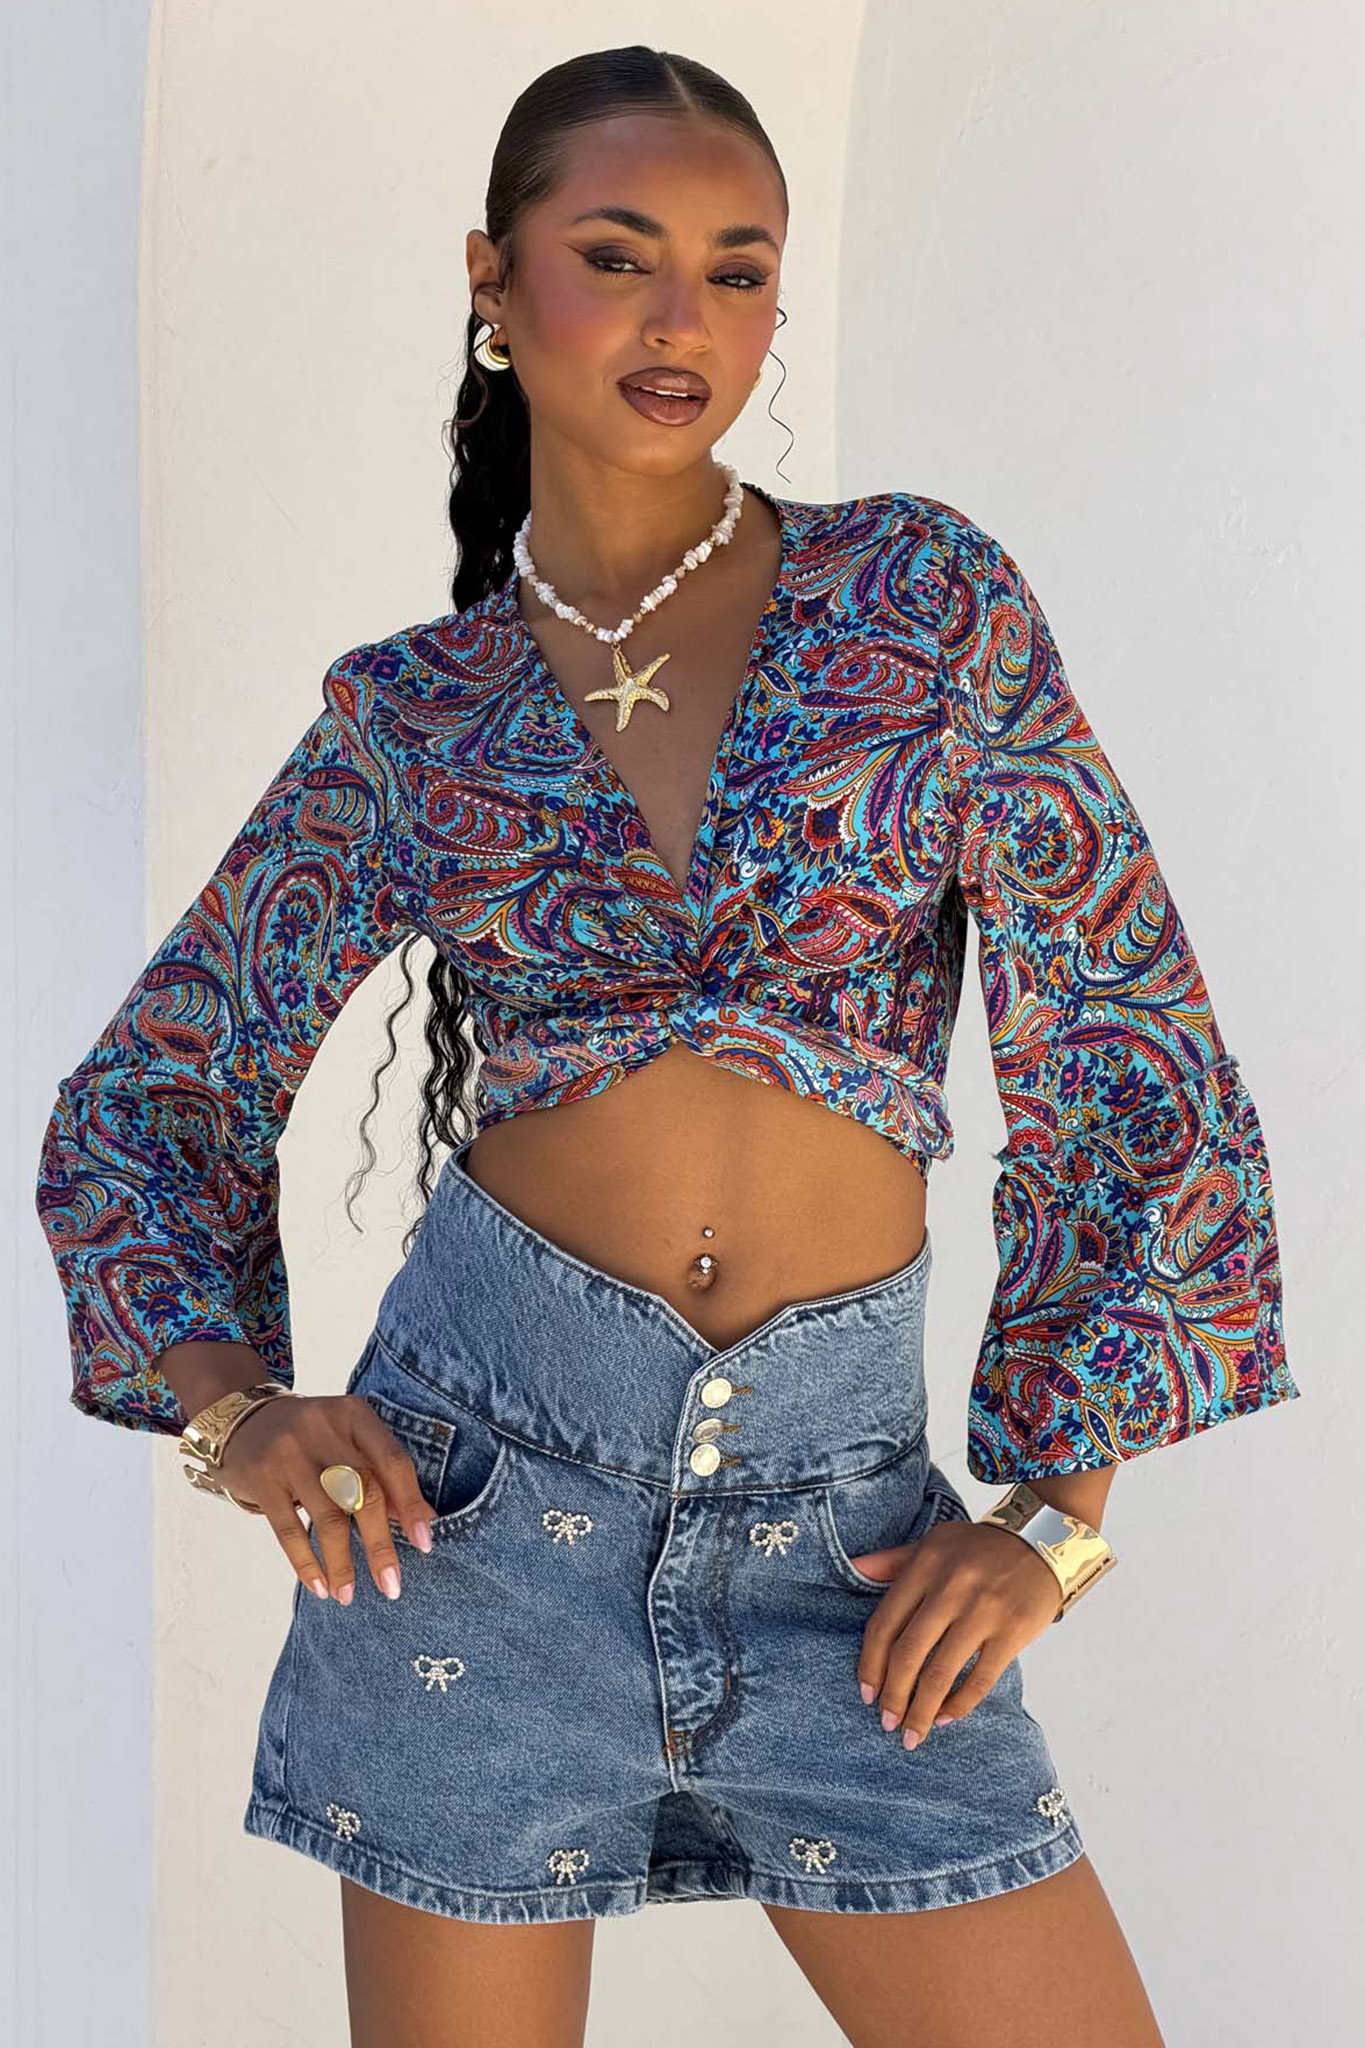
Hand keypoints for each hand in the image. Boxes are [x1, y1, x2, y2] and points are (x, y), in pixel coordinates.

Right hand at [217, 1394, 439, 1606]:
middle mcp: (323, 1429)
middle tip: (391, 1585)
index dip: (412, 1504)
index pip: (392, 1462)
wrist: (244, 1420)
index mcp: (354, 1415)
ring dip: (342, 1563)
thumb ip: (381, 1474)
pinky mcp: (262, 1479)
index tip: (425, 1543)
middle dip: (380, 1545)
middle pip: (364, 1492)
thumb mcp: (348, 1440)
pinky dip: (307, 1564)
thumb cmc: (312, 1438)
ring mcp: (289, 1454)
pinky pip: (289, 1530)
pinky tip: (320, 1586)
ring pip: (328, 1517)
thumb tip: (422, 1521)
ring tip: (348, 1595)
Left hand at [846, 1519, 1063, 1747]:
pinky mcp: (1012, 1631)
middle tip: (886, 1723)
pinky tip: (945, 1718)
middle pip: (908, 1654)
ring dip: (922, 1711)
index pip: (884, 1624)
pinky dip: (959, 1705)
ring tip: (912, 1734)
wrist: (1042, 1542)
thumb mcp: (933, 1543)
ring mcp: (982, 1611)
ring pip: (941, 1673)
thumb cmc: (980, 1548)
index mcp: (924, 1567)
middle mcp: (950, 1589)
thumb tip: (853, 1567)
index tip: (867, 1693)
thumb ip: (892, 1561)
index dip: (870, 1665)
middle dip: (893, 1697)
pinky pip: (979, 1679)